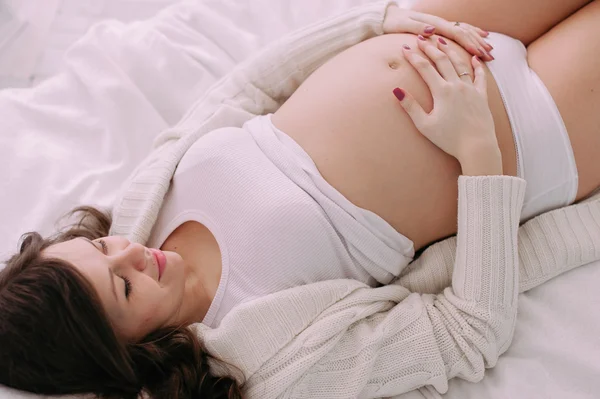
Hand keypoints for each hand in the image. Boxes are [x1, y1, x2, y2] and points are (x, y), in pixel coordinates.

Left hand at [383, 4, 493, 60]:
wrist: (388, 16)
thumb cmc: (394, 24)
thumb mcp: (403, 26)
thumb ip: (417, 28)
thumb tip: (431, 30)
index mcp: (434, 24)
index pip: (456, 34)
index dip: (468, 43)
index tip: (478, 53)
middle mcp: (440, 23)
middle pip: (464, 33)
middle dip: (477, 44)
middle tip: (490, 56)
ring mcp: (441, 25)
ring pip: (464, 31)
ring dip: (477, 40)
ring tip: (490, 51)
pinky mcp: (439, 27)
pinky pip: (459, 29)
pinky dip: (471, 33)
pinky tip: (481, 36)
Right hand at [393, 36, 501, 173]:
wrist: (477, 146)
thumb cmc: (449, 139)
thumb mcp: (425, 125)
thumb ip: (411, 107)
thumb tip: (397, 91)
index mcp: (442, 91)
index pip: (424, 68)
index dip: (413, 57)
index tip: (405, 48)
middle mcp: (457, 86)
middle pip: (442, 61)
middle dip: (430, 48)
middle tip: (421, 39)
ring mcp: (471, 89)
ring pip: (460, 64)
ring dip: (450, 51)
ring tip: (442, 41)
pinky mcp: (481, 96)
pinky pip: (480, 76)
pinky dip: (476, 65)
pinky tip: (473, 58)